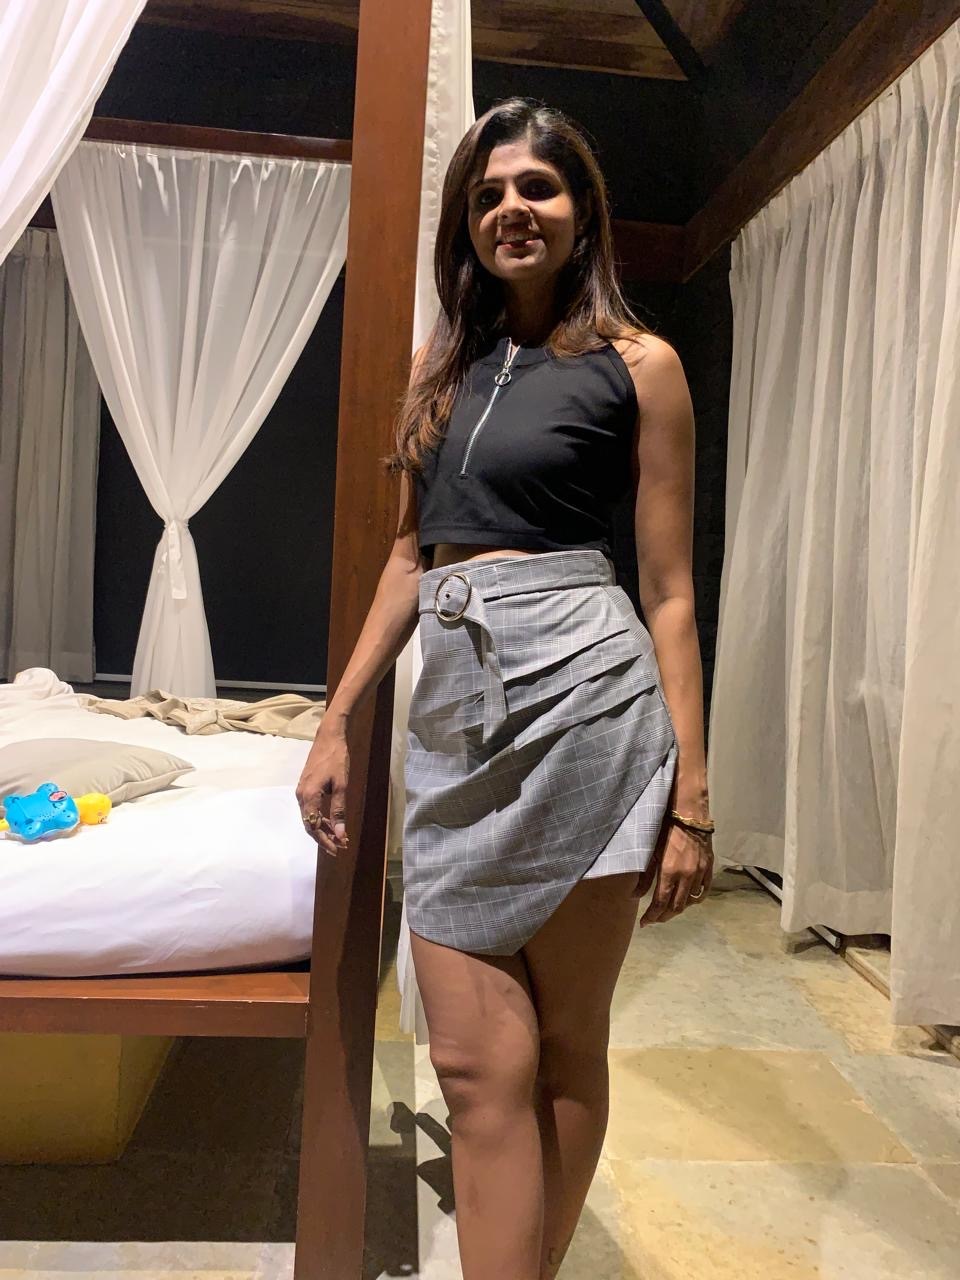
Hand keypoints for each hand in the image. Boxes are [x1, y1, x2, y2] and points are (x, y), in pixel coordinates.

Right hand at [295, 726, 350, 858]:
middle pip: (310, 824)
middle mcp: (301, 796)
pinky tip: (333, 822)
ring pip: (311, 817)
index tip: (338, 849)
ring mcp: (302, 791)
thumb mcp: (341, 785)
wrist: (328, 737)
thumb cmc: (336, 759)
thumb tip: (340, 833)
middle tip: (341, 846)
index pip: (314, 827)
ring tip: (340, 837)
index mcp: (309, 796)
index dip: (325, 841)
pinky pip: (311, 808)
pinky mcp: (306, 787)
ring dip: (324, 828)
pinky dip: (322, 817)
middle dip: (325, 837)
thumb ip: (339, 810)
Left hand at [637, 819, 712, 926]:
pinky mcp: (708, 869)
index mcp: (669, 872)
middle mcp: (686, 876)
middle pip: (676, 907)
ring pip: (690, 902)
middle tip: (654, 919)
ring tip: (667, 910)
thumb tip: (633, 896)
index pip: (660, 903)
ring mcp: (700, 874)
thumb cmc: (665, 830)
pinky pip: (703, 892)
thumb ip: (644, 877)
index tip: (644, 923)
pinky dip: (694, 900)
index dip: (652, 916)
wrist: (689, 815)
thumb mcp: (650, 853)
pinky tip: (686, 901)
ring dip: (678, 909)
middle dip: (663, 916)